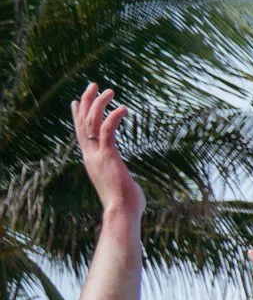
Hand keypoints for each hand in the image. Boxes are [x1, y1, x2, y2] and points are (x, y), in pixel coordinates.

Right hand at [72, 84, 141, 215]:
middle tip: (93, 85)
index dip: (78, 115)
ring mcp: (97, 155)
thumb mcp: (119, 185)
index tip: (76, 101)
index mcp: (91, 160)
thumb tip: (128, 182)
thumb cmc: (126, 205)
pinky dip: (114, 117)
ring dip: (99, 103)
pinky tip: (123, 107)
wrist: (121, 214)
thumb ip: (119, 176)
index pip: (81, 133)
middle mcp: (90, 155)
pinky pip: (108, 130)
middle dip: (87, 101)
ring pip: (92, 121)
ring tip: (109, 90)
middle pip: (82, 121)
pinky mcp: (108, 156)